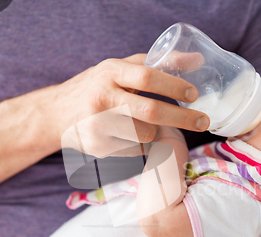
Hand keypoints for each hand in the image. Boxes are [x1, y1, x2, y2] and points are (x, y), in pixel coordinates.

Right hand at [50, 54, 208, 157]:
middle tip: (202, 121)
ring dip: (157, 132)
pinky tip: (132, 137)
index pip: (146, 76)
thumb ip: (157, 63)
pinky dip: (142, 145)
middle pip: (150, 111)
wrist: (57, 113)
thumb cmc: (98, 86)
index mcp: (109, 72)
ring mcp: (97, 124)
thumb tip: (197, 61)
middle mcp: (101, 97)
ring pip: (145, 134)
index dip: (173, 85)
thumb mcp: (121, 68)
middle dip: (182, 117)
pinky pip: (134, 150)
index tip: (194, 94)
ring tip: (152, 126)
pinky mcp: (97, 147)